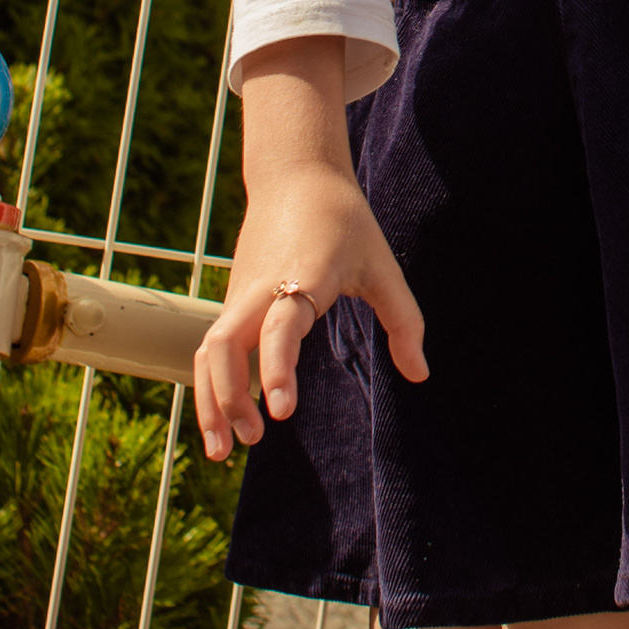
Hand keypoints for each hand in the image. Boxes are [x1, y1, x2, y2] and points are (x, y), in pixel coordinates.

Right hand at [192, 43, 427, 461]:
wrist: (295, 176)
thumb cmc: (344, 222)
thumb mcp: (384, 266)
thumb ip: (403, 321)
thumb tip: (419, 375)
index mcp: (304, 276)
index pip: (280, 327)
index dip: (277, 369)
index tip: (281, 413)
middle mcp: (262, 288)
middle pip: (225, 344)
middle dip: (229, 397)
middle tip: (254, 440)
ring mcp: (240, 295)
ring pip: (208, 350)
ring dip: (210, 401)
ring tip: (223, 451)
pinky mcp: (232, 302)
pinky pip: (212, 347)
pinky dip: (210, 386)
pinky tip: (222, 423)